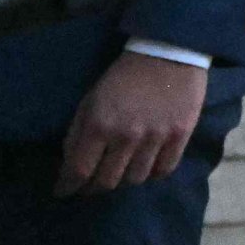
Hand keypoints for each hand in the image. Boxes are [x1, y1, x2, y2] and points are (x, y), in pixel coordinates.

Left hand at [55, 52, 206, 196]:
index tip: (64, 191)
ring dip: (123, 179)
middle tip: (91, 185)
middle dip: (93, 187)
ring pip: (134, 179)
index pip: (79, 170)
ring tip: (120, 173)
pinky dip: (152, 174)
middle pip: (106, 181)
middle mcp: (126, 137)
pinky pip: (163, 170)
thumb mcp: (90, 100)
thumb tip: (71, 162)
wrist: (169, 53)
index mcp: (99, 125)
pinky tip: (147, 167)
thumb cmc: (123, 76)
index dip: (68, 186)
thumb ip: (78, 132)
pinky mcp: (180, 136)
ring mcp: (155, 138)